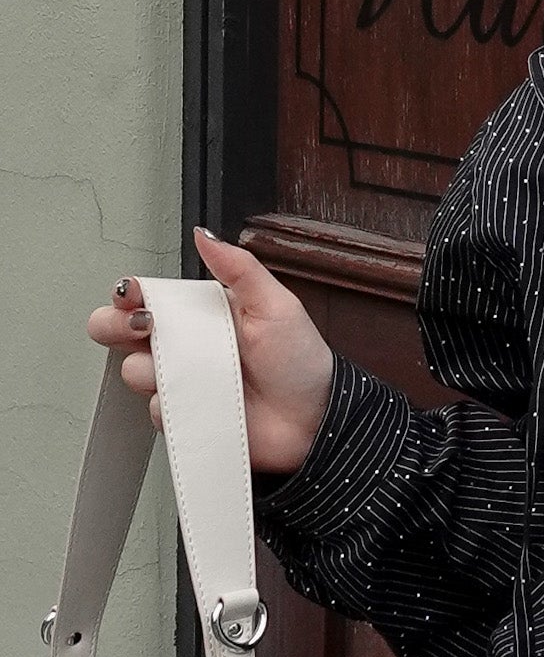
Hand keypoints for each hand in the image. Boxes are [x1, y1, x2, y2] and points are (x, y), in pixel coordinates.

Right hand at [86, 227, 335, 476]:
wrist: (316, 422)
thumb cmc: (302, 365)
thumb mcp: (276, 307)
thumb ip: (239, 268)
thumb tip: (205, 234)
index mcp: (199, 315)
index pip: (145, 295)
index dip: (129, 293)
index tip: (134, 295)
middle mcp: (184, 348)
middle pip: (118, 331)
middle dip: (113, 325)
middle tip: (143, 329)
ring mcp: (183, 385)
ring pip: (134, 372)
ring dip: (152, 370)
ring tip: (191, 372)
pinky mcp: (187, 420)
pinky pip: (157, 413)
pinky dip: (173, 409)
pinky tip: (202, 403)